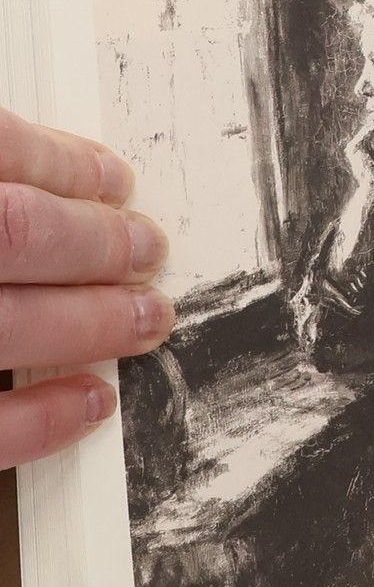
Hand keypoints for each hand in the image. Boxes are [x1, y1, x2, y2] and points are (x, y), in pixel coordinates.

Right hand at [0, 106, 172, 469]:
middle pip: (17, 232)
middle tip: (148, 248)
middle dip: (98, 242)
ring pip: (7, 324)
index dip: (63, 165)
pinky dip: (38, 421)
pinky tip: (92, 401)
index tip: (114, 180)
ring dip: (91, 320)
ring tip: (147, 316)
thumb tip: (45, 178)